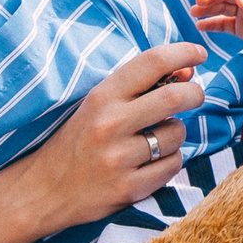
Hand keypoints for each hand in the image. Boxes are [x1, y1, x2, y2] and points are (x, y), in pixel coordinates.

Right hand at [21, 42, 205, 230]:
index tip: (200, 53)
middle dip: (195, 93)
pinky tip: (149, 163)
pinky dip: (169, 162)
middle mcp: (110, 124)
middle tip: (194, 96)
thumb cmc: (76, 141)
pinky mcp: (128, 188)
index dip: (184, 51)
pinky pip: (173, 165)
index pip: (152, 62)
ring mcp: (119, 158)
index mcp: (102, 96)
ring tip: (155, 139)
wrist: (42, 191)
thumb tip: (188, 70)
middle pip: (175, 96)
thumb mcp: (99, 105)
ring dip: (175, 134)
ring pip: (176, 134)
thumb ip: (140, 86)